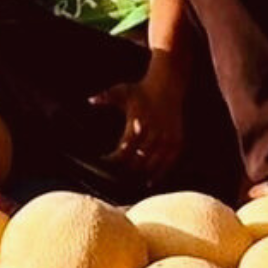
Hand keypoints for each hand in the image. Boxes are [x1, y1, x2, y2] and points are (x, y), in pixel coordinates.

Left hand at [93, 54, 185, 180]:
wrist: (167, 85)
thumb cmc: (140, 90)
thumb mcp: (121, 91)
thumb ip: (105, 97)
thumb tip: (90, 100)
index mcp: (137, 124)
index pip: (123, 151)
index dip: (112, 160)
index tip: (103, 163)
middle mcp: (153, 134)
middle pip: (136, 162)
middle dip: (124, 171)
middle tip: (113, 177)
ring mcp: (166, 140)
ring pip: (152, 166)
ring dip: (140, 175)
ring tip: (128, 182)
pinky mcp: (177, 142)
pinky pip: (168, 164)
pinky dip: (159, 175)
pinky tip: (149, 182)